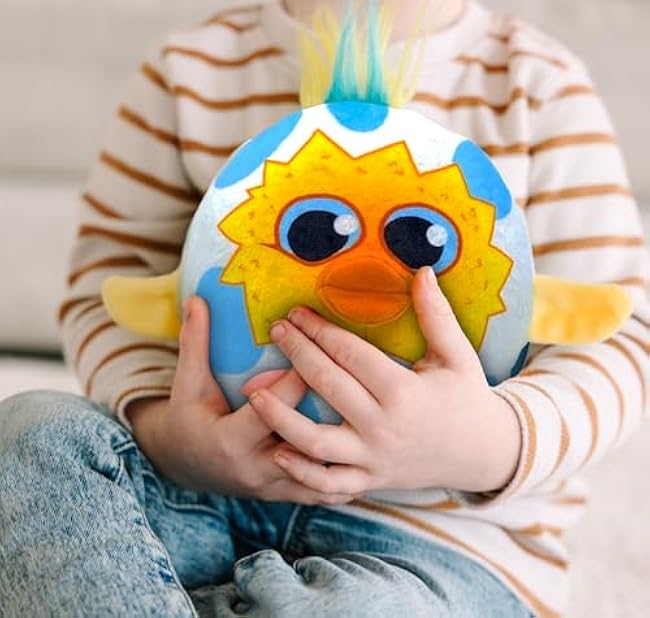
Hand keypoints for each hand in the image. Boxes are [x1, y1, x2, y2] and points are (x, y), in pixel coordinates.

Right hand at [127, 296, 354, 504]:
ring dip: (349, 446)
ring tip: (377, 416)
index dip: (297, 376)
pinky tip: (371, 449)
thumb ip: (195, 341)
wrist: (187, 466)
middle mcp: (257, 467)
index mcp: (231, 439)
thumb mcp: (189, 382)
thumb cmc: (191, 417)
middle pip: (306, 438)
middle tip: (356, 377)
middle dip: (331, 406)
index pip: (273, 406)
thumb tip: (195, 299)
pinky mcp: (288, 494)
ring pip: (324, 470)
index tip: (318, 347)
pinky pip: (327, 490)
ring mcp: (276, 486)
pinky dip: (348, 473)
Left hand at [247, 268, 521, 497]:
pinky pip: (329, 483)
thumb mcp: (457, 355)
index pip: (350, 353)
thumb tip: (423, 271)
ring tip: (253, 394)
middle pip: (328, 385)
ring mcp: (374, 458)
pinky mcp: (369, 480)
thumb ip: (436, 314)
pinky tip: (278, 451)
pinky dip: (302, 472)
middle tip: (276, 330)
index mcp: (404, 391)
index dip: (320, 330)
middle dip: (297, 353)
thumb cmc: (467, 399)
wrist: (483, 454)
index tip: (297, 312)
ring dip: (281, 417)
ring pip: (317, 441)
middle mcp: (384, 425)